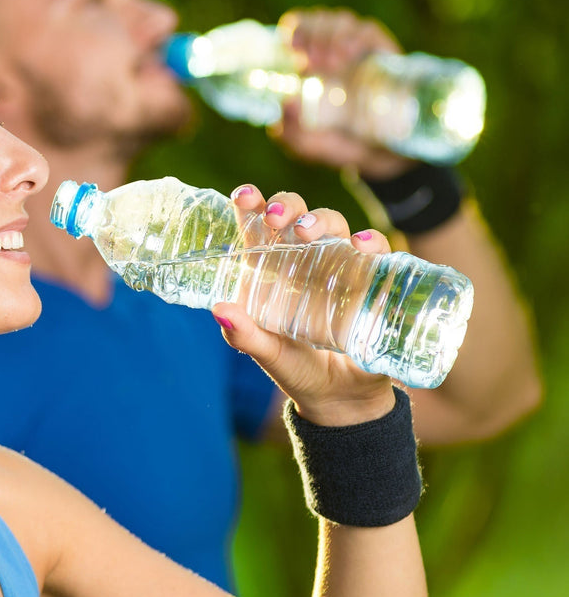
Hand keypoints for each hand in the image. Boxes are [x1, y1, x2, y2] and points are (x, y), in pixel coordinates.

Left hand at [214, 185, 396, 425]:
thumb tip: (219, 308)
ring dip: (322, 219)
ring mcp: (339, 268)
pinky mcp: (372, 281)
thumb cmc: (298, 371)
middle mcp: (304, 263)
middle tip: (275, 215)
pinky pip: (375, 251)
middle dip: (287, 205)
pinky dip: (371, 241)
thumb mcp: (269, 354)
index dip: (251, 206)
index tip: (244, 195)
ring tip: (309, 232)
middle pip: (297, 216)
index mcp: (271, 273)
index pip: (259, 230)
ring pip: (334, 225)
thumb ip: (244, 335)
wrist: (343, 401)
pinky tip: (362, 244)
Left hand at [270, 8, 413, 179]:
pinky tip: (350, 54)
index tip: (295, 55)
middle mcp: (329, 50)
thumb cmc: (340, 144)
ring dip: (331, 36)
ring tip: (334, 63)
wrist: (384, 155)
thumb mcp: (311, 146)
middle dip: (311, 35)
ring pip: (339, 21)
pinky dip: (355, 37)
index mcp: (306, 65)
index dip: (293, 34)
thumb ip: (292, 134)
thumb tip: (285, 104)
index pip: (295, 30)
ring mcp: (355, 49)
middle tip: (312, 62)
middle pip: (315, 21)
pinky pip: (366, 30)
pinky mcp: (380, 52)